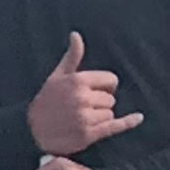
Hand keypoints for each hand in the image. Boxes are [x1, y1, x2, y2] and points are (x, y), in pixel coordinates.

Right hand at [23, 34, 138, 155]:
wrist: (32, 130)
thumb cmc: (46, 101)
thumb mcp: (57, 76)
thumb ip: (72, 57)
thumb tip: (76, 34)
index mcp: (78, 81)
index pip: (111, 80)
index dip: (105, 87)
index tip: (94, 92)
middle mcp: (83, 98)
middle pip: (111, 99)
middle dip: (101, 103)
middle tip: (83, 108)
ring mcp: (85, 117)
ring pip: (110, 114)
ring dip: (101, 117)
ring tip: (82, 119)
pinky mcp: (88, 135)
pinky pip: (114, 126)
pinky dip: (128, 123)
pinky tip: (138, 118)